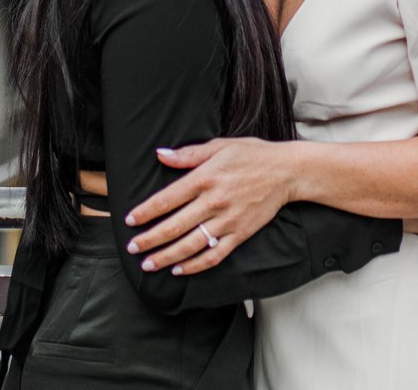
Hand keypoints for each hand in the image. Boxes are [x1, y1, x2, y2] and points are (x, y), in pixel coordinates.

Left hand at [123, 137, 299, 276]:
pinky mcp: (240, 234)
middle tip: (132, 248)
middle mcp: (214, 201)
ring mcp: (227, 221)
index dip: (146, 211)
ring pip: (191, 244)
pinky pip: (214, 255)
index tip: (130, 220)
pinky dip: (195, 265)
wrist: (287, 172)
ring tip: (148, 264)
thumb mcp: (220, 146)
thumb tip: (161, 155)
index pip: (167, 199)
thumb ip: (188, 154)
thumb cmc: (253, 155)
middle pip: (174, 225)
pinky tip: (179, 270)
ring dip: (167, 257)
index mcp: (206, 178)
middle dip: (149, 239)